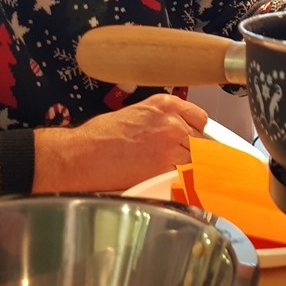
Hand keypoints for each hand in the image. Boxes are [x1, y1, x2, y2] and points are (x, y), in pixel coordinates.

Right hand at [32, 93, 206, 192]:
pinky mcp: (165, 168)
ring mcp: (171, 146)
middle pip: (201, 141)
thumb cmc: (103, 135)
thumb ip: (163, 119)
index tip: (193, 140)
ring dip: (186, 166)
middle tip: (174, 158)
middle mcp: (172, 122)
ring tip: (165, 169)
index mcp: (166, 105)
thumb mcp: (138, 113)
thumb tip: (180, 130)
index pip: (200, 119)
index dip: (195, 131)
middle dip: (190, 150)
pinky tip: (165, 179)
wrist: (84, 154)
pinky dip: (180, 180)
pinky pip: (186, 176)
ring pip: (195, 160)